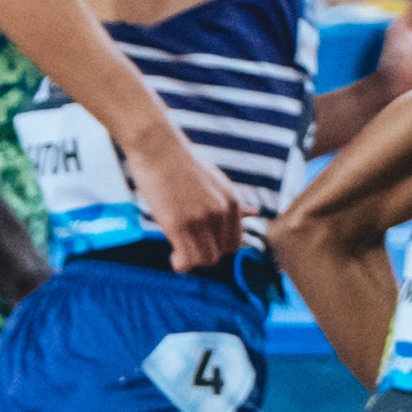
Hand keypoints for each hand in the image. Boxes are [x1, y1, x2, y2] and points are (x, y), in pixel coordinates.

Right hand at [128, 123, 243, 281]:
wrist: (156, 147)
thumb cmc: (183, 163)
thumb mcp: (217, 180)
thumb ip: (234, 202)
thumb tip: (254, 211)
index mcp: (232, 202)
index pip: (234, 243)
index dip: (218, 247)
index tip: (202, 243)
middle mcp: (220, 213)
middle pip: (220, 253)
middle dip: (205, 254)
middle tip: (188, 247)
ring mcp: (200, 219)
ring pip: (205, 259)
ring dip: (193, 261)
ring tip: (179, 253)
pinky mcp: (178, 224)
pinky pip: (187, 259)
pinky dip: (181, 265)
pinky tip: (174, 259)